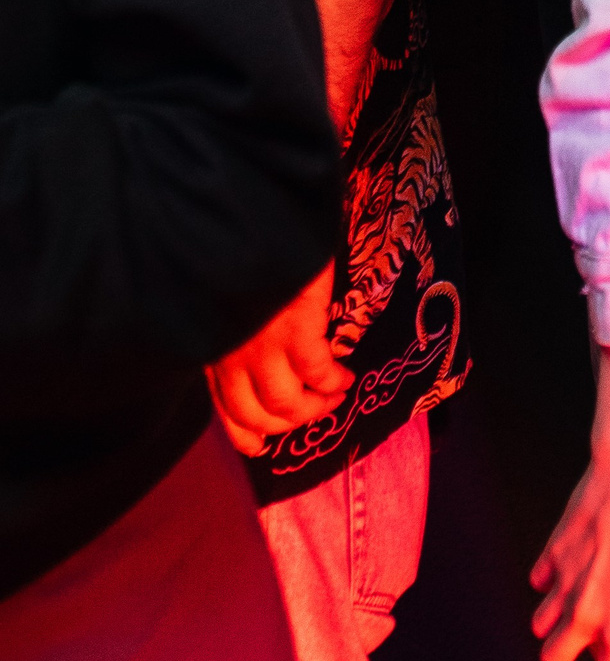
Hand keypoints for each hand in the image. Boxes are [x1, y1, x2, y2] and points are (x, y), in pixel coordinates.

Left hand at [207, 261, 351, 453]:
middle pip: (259, 417)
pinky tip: (346, 373)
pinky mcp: (296, 331)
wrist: (257, 215)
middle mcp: (231, 357)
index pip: (225, 412)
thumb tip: (253, 361)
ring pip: (288, 406)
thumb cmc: (243, 255)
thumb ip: (232, 332)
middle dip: (291, 422)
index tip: (263, 445)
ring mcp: (262, 347)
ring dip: (317, 407)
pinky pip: (319, 374)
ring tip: (338, 392)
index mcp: (213, 350)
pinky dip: (334, 381)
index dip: (246, 436)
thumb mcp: (225, 302)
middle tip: (318, 407)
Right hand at [530, 341, 609, 660]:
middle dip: (571, 658)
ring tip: (585, 608)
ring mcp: (566, 577)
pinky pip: (541, 578)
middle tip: (596, 644)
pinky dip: (554, 579)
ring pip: (541, 623)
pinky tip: (579, 568)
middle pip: (553, 660)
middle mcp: (585, 608)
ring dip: (558, 621)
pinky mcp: (556, 547)